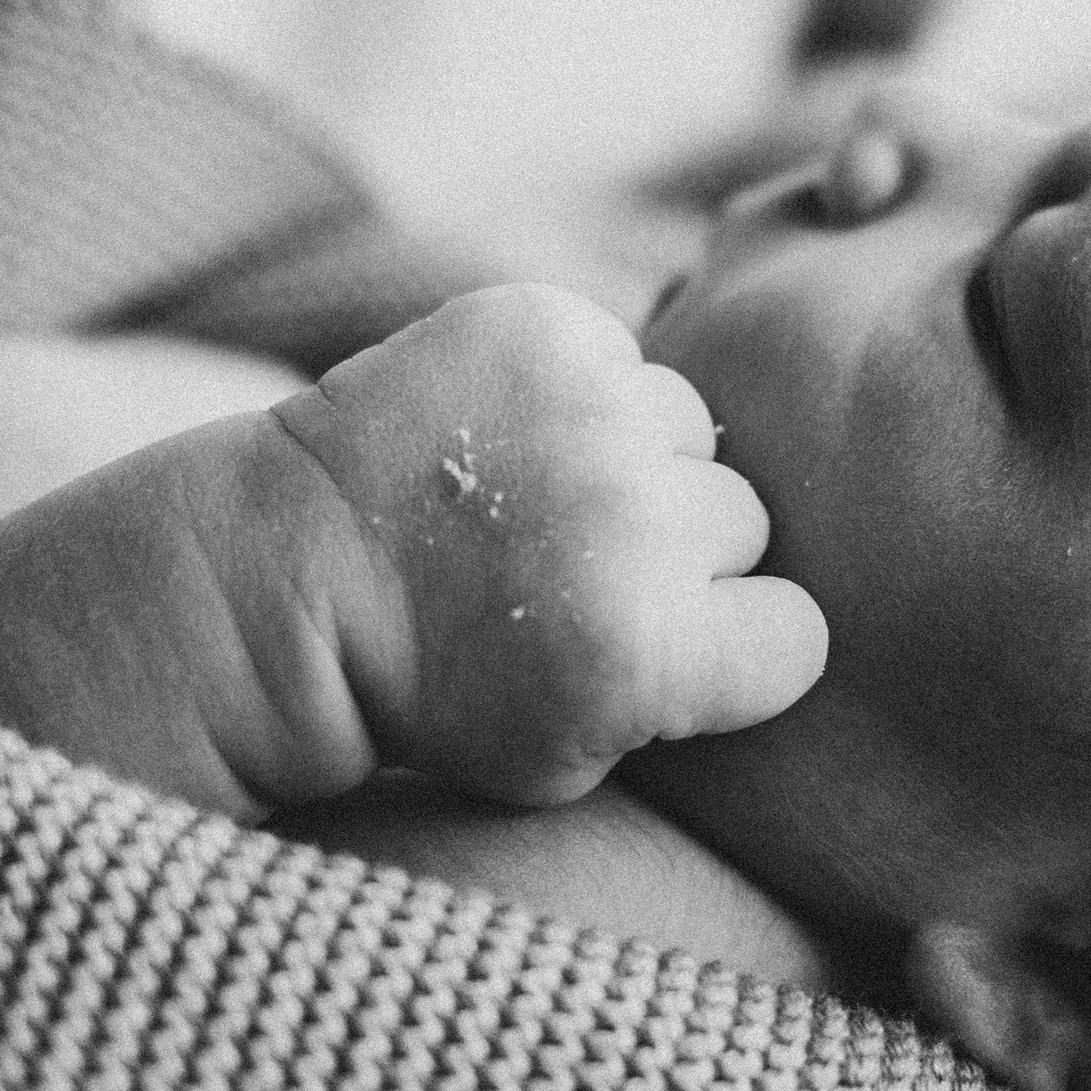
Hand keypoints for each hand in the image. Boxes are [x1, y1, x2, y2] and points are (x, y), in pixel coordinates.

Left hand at [270, 285, 826, 804]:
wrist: (296, 584)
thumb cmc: (436, 691)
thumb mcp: (572, 762)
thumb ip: (686, 703)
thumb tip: (773, 623)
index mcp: (657, 648)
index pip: (794, 632)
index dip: (732, 645)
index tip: (665, 647)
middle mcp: (638, 520)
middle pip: (745, 519)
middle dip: (680, 548)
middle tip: (580, 569)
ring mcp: (592, 409)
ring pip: (688, 426)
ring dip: (634, 459)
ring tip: (540, 498)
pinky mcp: (544, 328)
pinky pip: (620, 354)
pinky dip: (576, 390)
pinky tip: (509, 436)